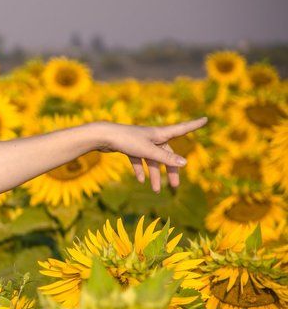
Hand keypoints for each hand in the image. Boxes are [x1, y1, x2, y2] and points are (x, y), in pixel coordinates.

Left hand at [91, 117, 207, 192]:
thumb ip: (165, 158)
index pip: (182, 128)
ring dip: (154, 175)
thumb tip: (184, 163)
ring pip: (152, 160)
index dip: (194, 124)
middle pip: (167, 154)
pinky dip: (140, 170)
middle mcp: (153, 137)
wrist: (103, 137)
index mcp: (160, 134)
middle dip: (171, 170)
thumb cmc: (127, 141)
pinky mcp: (130, 147)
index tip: (206, 118)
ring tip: (156, 190)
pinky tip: (140, 180)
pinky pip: (139, 160)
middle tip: (175, 186)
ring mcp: (141, 142)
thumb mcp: (148, 151)